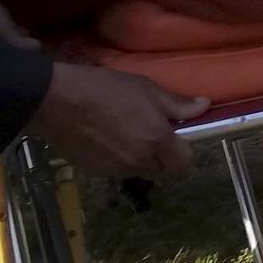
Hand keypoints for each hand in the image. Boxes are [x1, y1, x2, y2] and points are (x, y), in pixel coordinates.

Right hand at [32, 63, 205, 176]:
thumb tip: (204, 107)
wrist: (58, 101)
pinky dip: (118, 159)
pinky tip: (106, 138)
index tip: (179, 138)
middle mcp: (139, 162)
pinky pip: (117, 171)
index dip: (185, 152)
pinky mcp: (95, 174)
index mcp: (156, 141)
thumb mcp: (146, 88)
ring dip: (141, 158)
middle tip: (153, 132)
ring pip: (140, 171)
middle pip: (163, 170)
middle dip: (164, 156)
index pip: (185, 164)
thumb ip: (177, 104)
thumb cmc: (106, 88)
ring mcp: (116, 171)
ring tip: (126, 131)